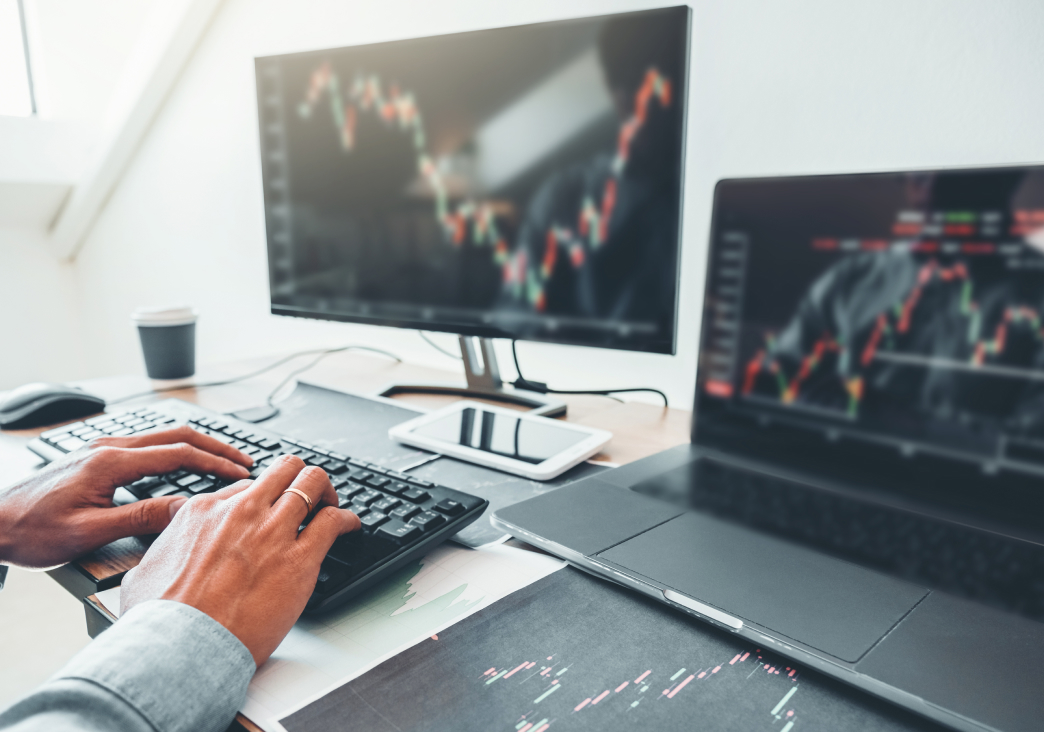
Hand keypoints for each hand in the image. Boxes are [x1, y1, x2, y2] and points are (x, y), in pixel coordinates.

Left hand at [0, 426, 252, 567]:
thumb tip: (185, 509)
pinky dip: (174, 450)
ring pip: (161, 437)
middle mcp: (108, 448)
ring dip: (196, 446)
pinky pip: (145, 445)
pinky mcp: (93, 458)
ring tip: (221, 461)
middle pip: (176, 436)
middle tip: (244, 461)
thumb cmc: (30, 531)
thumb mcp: (88, 533)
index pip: (179, 454)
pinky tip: (180, 465)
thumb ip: (140, 518)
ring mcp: (100, 450)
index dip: (215, 463)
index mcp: (110, 462)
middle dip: (215, 447)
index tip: (241, 474)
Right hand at [120, 456, 360, 666]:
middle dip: (299, 478)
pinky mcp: (298, 559)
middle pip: (284, 469)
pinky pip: (334, 522)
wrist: (179, 646)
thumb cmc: (160, 618)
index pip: (246, 487)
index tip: (270, 508)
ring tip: (332, 505)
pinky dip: (347, 519)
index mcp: (203, 511)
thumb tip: (160, 554)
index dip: (262, 497)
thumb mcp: (146, 569)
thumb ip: (163, 551)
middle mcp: (241, 512)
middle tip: (310, 495)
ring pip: (312, 483)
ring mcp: (271, 532)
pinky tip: (349, 527)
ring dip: (327, 492)